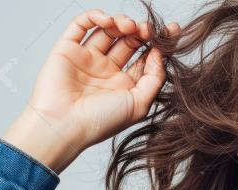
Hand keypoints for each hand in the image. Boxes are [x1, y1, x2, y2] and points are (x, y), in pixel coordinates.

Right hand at [3, 10, 179, 174]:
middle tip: (147, 29)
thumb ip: (155, 78)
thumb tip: (160, 54)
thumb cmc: (100, 121)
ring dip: (121, 22)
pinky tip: (108, 20)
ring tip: (129, 26)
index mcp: (125, 85)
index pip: (146, 58)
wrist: (64, 125)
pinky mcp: (67, 49)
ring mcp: (87, 59)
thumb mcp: (139, 104)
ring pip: (108, 31)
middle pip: (129, 41)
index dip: (159, 44)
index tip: (172, 31)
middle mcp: (107, 71)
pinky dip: (95, 16)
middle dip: (141, 31)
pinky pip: (80, 25)